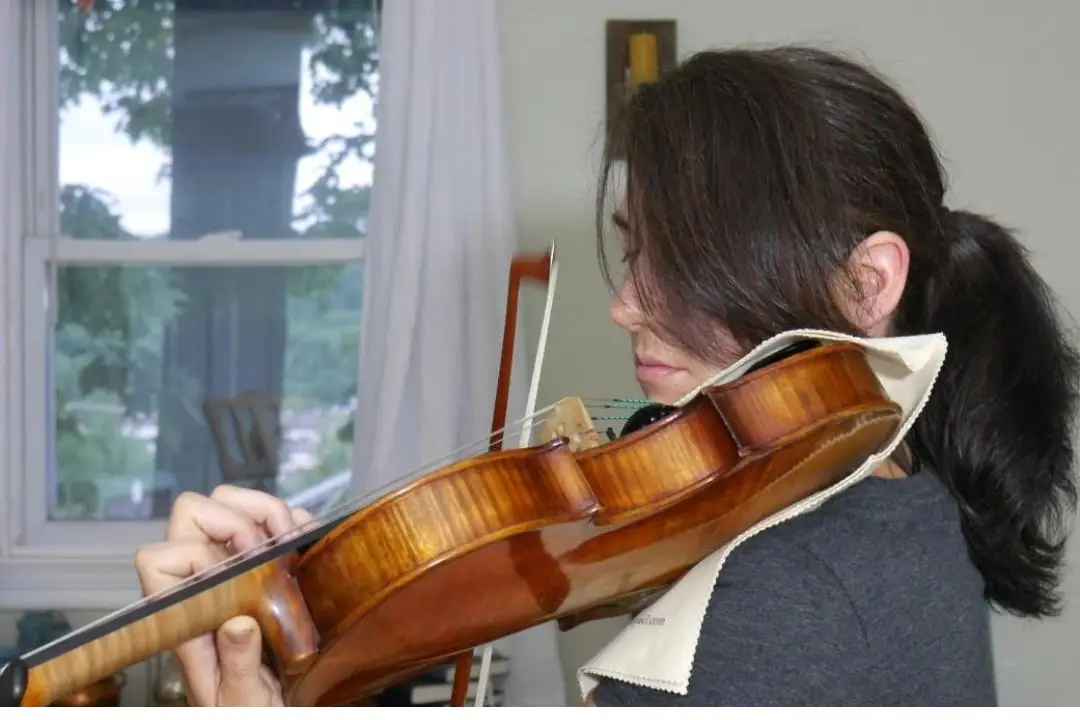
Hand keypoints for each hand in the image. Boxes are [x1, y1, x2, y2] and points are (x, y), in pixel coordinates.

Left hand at [134, 485, 312, 705]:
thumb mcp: (241, 700)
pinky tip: (307, 542)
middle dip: (235, 518)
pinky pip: (270, 517)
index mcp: (183, 615)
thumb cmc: (246, 710)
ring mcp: (232, 567)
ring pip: (226, 501)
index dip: (195, 555)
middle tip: (268, 550)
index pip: (158, 560)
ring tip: (291, 542)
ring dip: (266, 511)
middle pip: (191, 515)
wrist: (267, 711)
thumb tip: (238, 624)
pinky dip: (294, 519)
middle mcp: (200, 582)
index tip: (236, 574)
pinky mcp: (264, 561)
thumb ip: (237, 666)